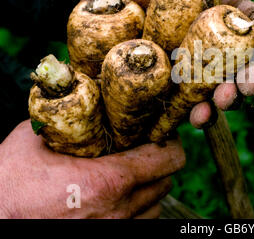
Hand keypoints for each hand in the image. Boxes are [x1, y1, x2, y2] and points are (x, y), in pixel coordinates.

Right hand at [0, 120, 184, 218]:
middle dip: (157, 164)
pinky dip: (136, 209)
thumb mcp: (36, 139)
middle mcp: (117, 211)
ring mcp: (114, 231)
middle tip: (141, 151)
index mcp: (107, 182)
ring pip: (155, 206)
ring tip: (128, 176)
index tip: (157, 137)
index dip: (168, 143)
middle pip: (166, 181)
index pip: (169, 159)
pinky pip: (140, 223)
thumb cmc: (8, 182)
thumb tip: (86, 96)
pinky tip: (117, 198)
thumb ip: (70, 119)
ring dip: (148, 188)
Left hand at [82, 0, 253, 127]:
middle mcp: (214, 42)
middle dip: (250, 79)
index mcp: (225, 11)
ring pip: (219, 89)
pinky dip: (193, 112)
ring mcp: (193, 64)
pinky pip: (187, 102)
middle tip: (245, 88)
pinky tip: (191, 117)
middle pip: (244, 65)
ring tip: (218, 105)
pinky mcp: (170, 82)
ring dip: (224, 101)